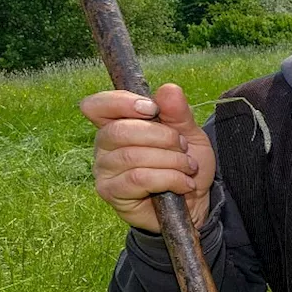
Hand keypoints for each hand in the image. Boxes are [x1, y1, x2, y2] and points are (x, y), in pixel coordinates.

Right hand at [80, 83, 215, 232]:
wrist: (195, 202)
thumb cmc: (186, 163)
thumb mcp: (189, 133)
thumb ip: (178, 112)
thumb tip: (167, 89)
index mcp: (117, 124)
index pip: (96, 105)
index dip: (120, 102)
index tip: (152, 109)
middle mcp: (104, 146)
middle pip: (120, 130)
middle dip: (162, 136)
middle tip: (183, 147)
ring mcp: (104, 170)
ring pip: (133, 156)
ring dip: (171, 160)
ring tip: (189, 168)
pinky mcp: (111, 193)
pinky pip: (139, 179)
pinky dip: (170, 179)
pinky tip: (184, 184)